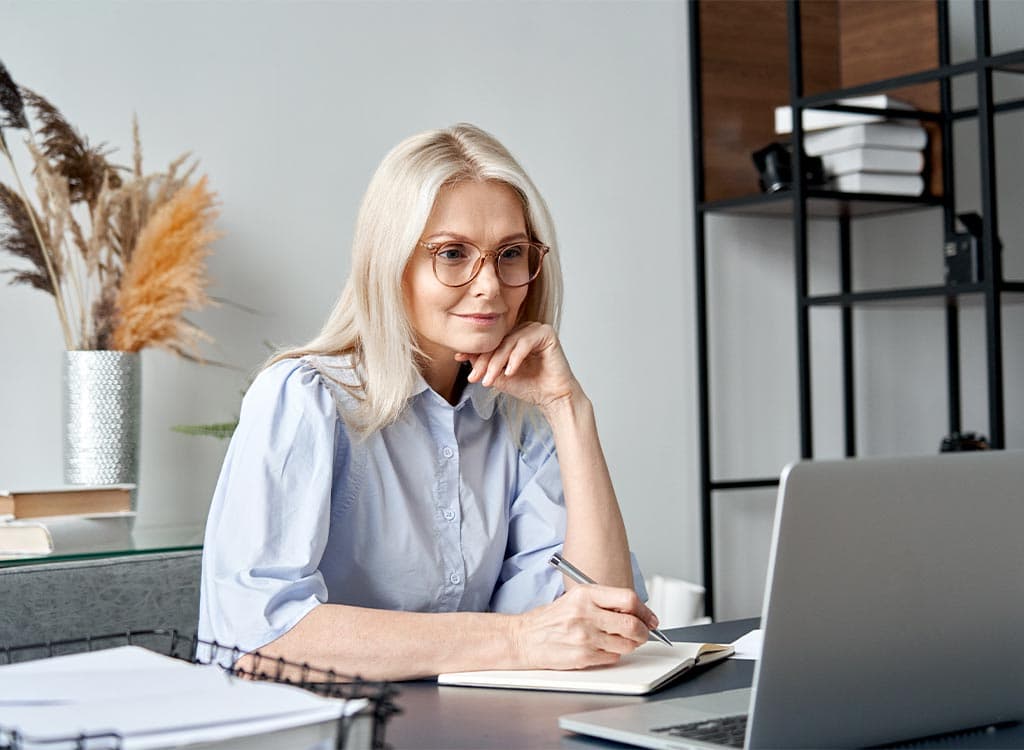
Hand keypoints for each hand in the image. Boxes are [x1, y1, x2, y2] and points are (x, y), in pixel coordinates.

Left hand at [455, 322, 577, 412]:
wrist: (552, 398)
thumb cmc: (530, 387)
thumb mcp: (499, 376)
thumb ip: (484, 365)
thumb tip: (463, 355)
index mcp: (513, 336)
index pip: (492, 342)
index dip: (476, 351)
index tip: (459, 358)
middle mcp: (524, 330)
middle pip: (498, 342)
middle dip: (485, 361)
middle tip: (475, 376)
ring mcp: (536, 329)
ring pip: (509, 343)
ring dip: (497, 362)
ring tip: (490, 379)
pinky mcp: (547, 333)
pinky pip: (525, 343)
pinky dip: (515, 358)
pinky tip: (510, 372)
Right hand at [509, 585, 658, 669]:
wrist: (524, 638)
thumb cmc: (551, 619)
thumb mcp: (576, 598)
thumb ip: (605, 601)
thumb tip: (636, 611)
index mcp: (585, 594)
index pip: (628, 598)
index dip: (645, 611)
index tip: (650, 618)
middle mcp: (585, 613)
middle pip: (632, 624)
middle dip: (643, 632)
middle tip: (643, 633)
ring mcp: (584, 636)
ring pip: (626, 644)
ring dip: (629, 645)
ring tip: (619, 640)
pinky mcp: (582, 656)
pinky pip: (612, 658)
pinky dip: (613, 655)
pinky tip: (602, 648)